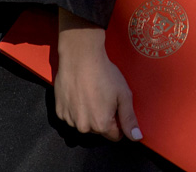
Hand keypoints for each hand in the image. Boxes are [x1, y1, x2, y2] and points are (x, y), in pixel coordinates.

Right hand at [53, 8, 141, 141]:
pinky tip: (79, 93)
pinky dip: (76, 108)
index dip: (119, 123)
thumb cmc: (105, 74)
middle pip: (99, 130)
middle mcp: (84, 127)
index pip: (115, 136)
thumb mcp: (124, 95)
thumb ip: (129, 118)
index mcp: (101, 125)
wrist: (80, 58)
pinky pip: (71, 116)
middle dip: (103, 118)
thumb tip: (136, 137)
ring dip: (88, 114)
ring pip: (84, 123)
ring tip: (91, 93)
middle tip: (104, 97)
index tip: (117, 108)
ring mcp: (69, 120)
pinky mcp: (59, 111)